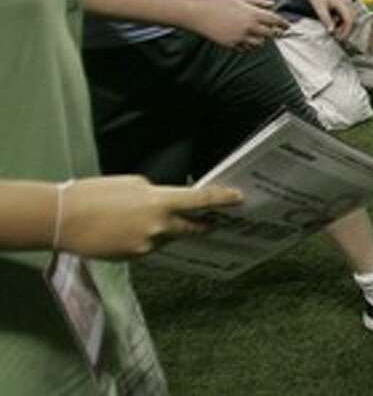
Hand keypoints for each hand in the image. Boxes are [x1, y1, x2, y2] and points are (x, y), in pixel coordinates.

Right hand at [58, 176, 242, 258]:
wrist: (64, 219)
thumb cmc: (97, 194)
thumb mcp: (134, 184)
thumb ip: (157, 194)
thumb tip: (167, 203)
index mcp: (160, 201)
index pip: (200, 199)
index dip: (223, 199)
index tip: (240, 198)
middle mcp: (159, 226)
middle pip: (192, 227)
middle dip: (203, 225)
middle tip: (215, 222)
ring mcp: (148, 244)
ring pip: (168, 238)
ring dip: (166, 230)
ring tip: (142, 218)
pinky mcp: (135, 257)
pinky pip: (150, 246)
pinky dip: (146, 238)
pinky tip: (126, 229)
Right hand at [182, 0, 289, 50]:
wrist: (196, 12)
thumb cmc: (216, 1)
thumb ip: (258, 2)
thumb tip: (272, 4)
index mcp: (252, 13)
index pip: (275, 20)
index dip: (284, 23)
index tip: (288, 25)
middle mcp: (248, 26)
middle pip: (270, 34)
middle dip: (275, 33)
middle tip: (278, 32)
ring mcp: (239, 37)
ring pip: (259, 43)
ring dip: (262, 39)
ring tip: (260, 34)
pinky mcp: (230, 44)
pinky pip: (245, 48)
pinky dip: (248, 45)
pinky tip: (246, 39)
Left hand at [303, 0, 355, 40]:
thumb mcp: (319, 7)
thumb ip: (326, 20)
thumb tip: (331, 32)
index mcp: (344, 4)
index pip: (349, 21)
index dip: (346, 32)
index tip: (339, 39)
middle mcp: (348, 2)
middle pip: (352, 20)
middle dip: (346, 29)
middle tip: (336, 36)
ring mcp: (347, 0)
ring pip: (350, 16)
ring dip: (344, 24)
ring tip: (333, 29)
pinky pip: (347, 12)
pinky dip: (342, 18)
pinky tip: (333, 20)